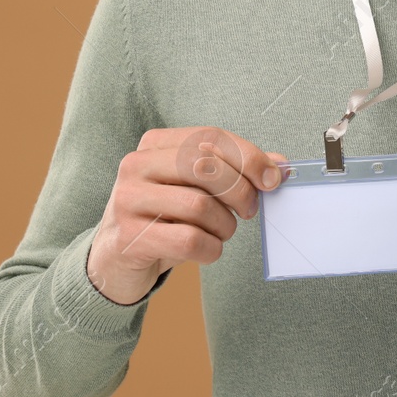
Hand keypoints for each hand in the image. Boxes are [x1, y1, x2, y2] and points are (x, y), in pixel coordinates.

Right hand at [87, 126, 288, 304]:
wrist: (116, 259)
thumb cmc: (164, 217)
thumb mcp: (195, 188)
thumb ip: (234, 171)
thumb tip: (280, 167)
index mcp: (154, 144)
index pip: (210, 136)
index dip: (249, 156)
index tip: (273, 179)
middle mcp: (136, 165)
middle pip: (205, 166)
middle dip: (240, 191)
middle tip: (248, 211)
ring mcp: (128, 201)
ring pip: (199, 206)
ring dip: (224, 226)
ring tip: (221, 232)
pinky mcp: (129, 237)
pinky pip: (189, 241)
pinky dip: (211, 249)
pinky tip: (207, 249)